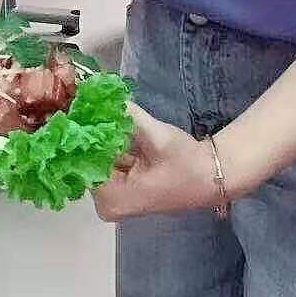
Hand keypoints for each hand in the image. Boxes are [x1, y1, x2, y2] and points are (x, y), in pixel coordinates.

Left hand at [92, 104, 218, 221]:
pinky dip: (112, 143)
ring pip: (97, 159)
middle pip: (87, 160)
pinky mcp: (122, 189)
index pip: (82, 161)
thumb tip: (102, 93)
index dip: (82, 132)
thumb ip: (129, 115)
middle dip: (92, 132)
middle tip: (91, 102)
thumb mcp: (157, 136)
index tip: (81, 106)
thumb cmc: (187, 163)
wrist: (214, 176)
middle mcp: (107, 203)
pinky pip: (108, 161)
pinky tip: (112, 121)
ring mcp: (114, 198)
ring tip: (100, 108)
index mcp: (111, 199)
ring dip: (102, 136)